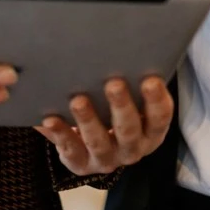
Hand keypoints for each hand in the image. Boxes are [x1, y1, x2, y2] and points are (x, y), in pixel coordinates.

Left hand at [35, 76, 172, 175]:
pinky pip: (70, 150)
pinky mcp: (81, 164)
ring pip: (99, 142)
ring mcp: (106, 159)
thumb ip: (128, 81)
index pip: (160, 117)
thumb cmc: (114, 109)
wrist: (95, 146)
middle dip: (121, 106)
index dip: (156, 100)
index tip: (151, 80)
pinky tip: (50, 119)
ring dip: (88, 121)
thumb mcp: (130, 100)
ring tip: (78, 100)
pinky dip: (60, 134)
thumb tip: (115, 46)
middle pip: (129, 130)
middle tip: (114, 83)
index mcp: (151, 131)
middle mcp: (132, 148)